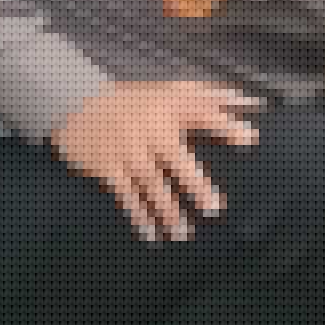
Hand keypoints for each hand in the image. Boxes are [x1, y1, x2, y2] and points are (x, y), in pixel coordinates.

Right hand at [52, 78, 263, 243]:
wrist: (75, 103)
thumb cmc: (132, 101)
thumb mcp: (169, 91)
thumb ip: (209, 99)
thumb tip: (247, 101)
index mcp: (168, 110)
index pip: (203, 114)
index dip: (227, 125)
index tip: (250, 138)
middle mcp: (150, 134)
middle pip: (178, 163)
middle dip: (196, 187)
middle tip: (213, 208)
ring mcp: (128, 154)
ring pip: (153, 187)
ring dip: (169, 211)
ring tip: (184, 233)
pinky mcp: (107, 169)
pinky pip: (127, 196)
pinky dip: (139, 217)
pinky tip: (151, 233)